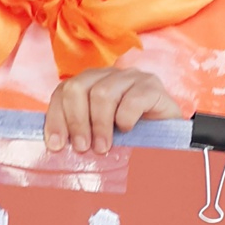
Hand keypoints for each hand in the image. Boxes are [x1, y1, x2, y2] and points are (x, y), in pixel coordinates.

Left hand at [44, 69, 183, 153]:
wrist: (169, 140)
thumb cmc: (131, 140)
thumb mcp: (100, 137)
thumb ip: (80, 135)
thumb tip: (55, 148)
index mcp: (90, 85)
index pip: (63, 92)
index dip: (56, 118)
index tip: (56, 146)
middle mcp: (108, 76)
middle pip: (78, 87)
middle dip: (77, 121)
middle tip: (83, 148)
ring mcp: (131, 78)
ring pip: (103, 92)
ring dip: (100, 124)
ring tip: (103, 147)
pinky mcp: (152, 87)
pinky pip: (132, 98)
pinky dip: (125, 117)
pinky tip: (127, 130)